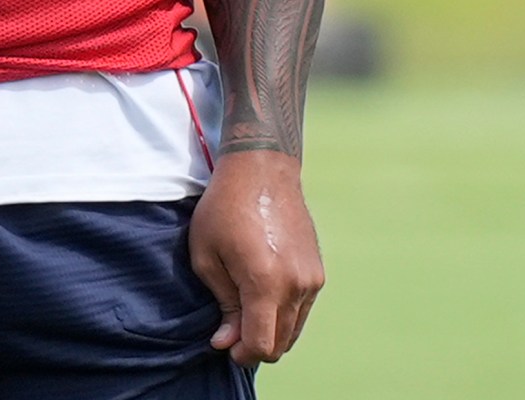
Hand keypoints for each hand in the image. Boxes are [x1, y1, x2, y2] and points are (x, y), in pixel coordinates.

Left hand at [188, 150, 323, 366]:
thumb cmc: (224, 209)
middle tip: (230, 329)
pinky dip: (284, 315)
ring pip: (294, 330)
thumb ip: (223, 305)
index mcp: (265, 282)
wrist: (262, 170)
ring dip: (271, 331)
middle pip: (280, 343)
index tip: (223, 343)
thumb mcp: (207, 257)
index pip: (261, 345)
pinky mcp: (318, 271)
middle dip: (254, 346)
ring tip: (244, 310)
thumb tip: (227, 342)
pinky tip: (263, 296)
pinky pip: (302, 310)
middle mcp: (296, 285)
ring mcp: (312, 278)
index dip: (241, 353)